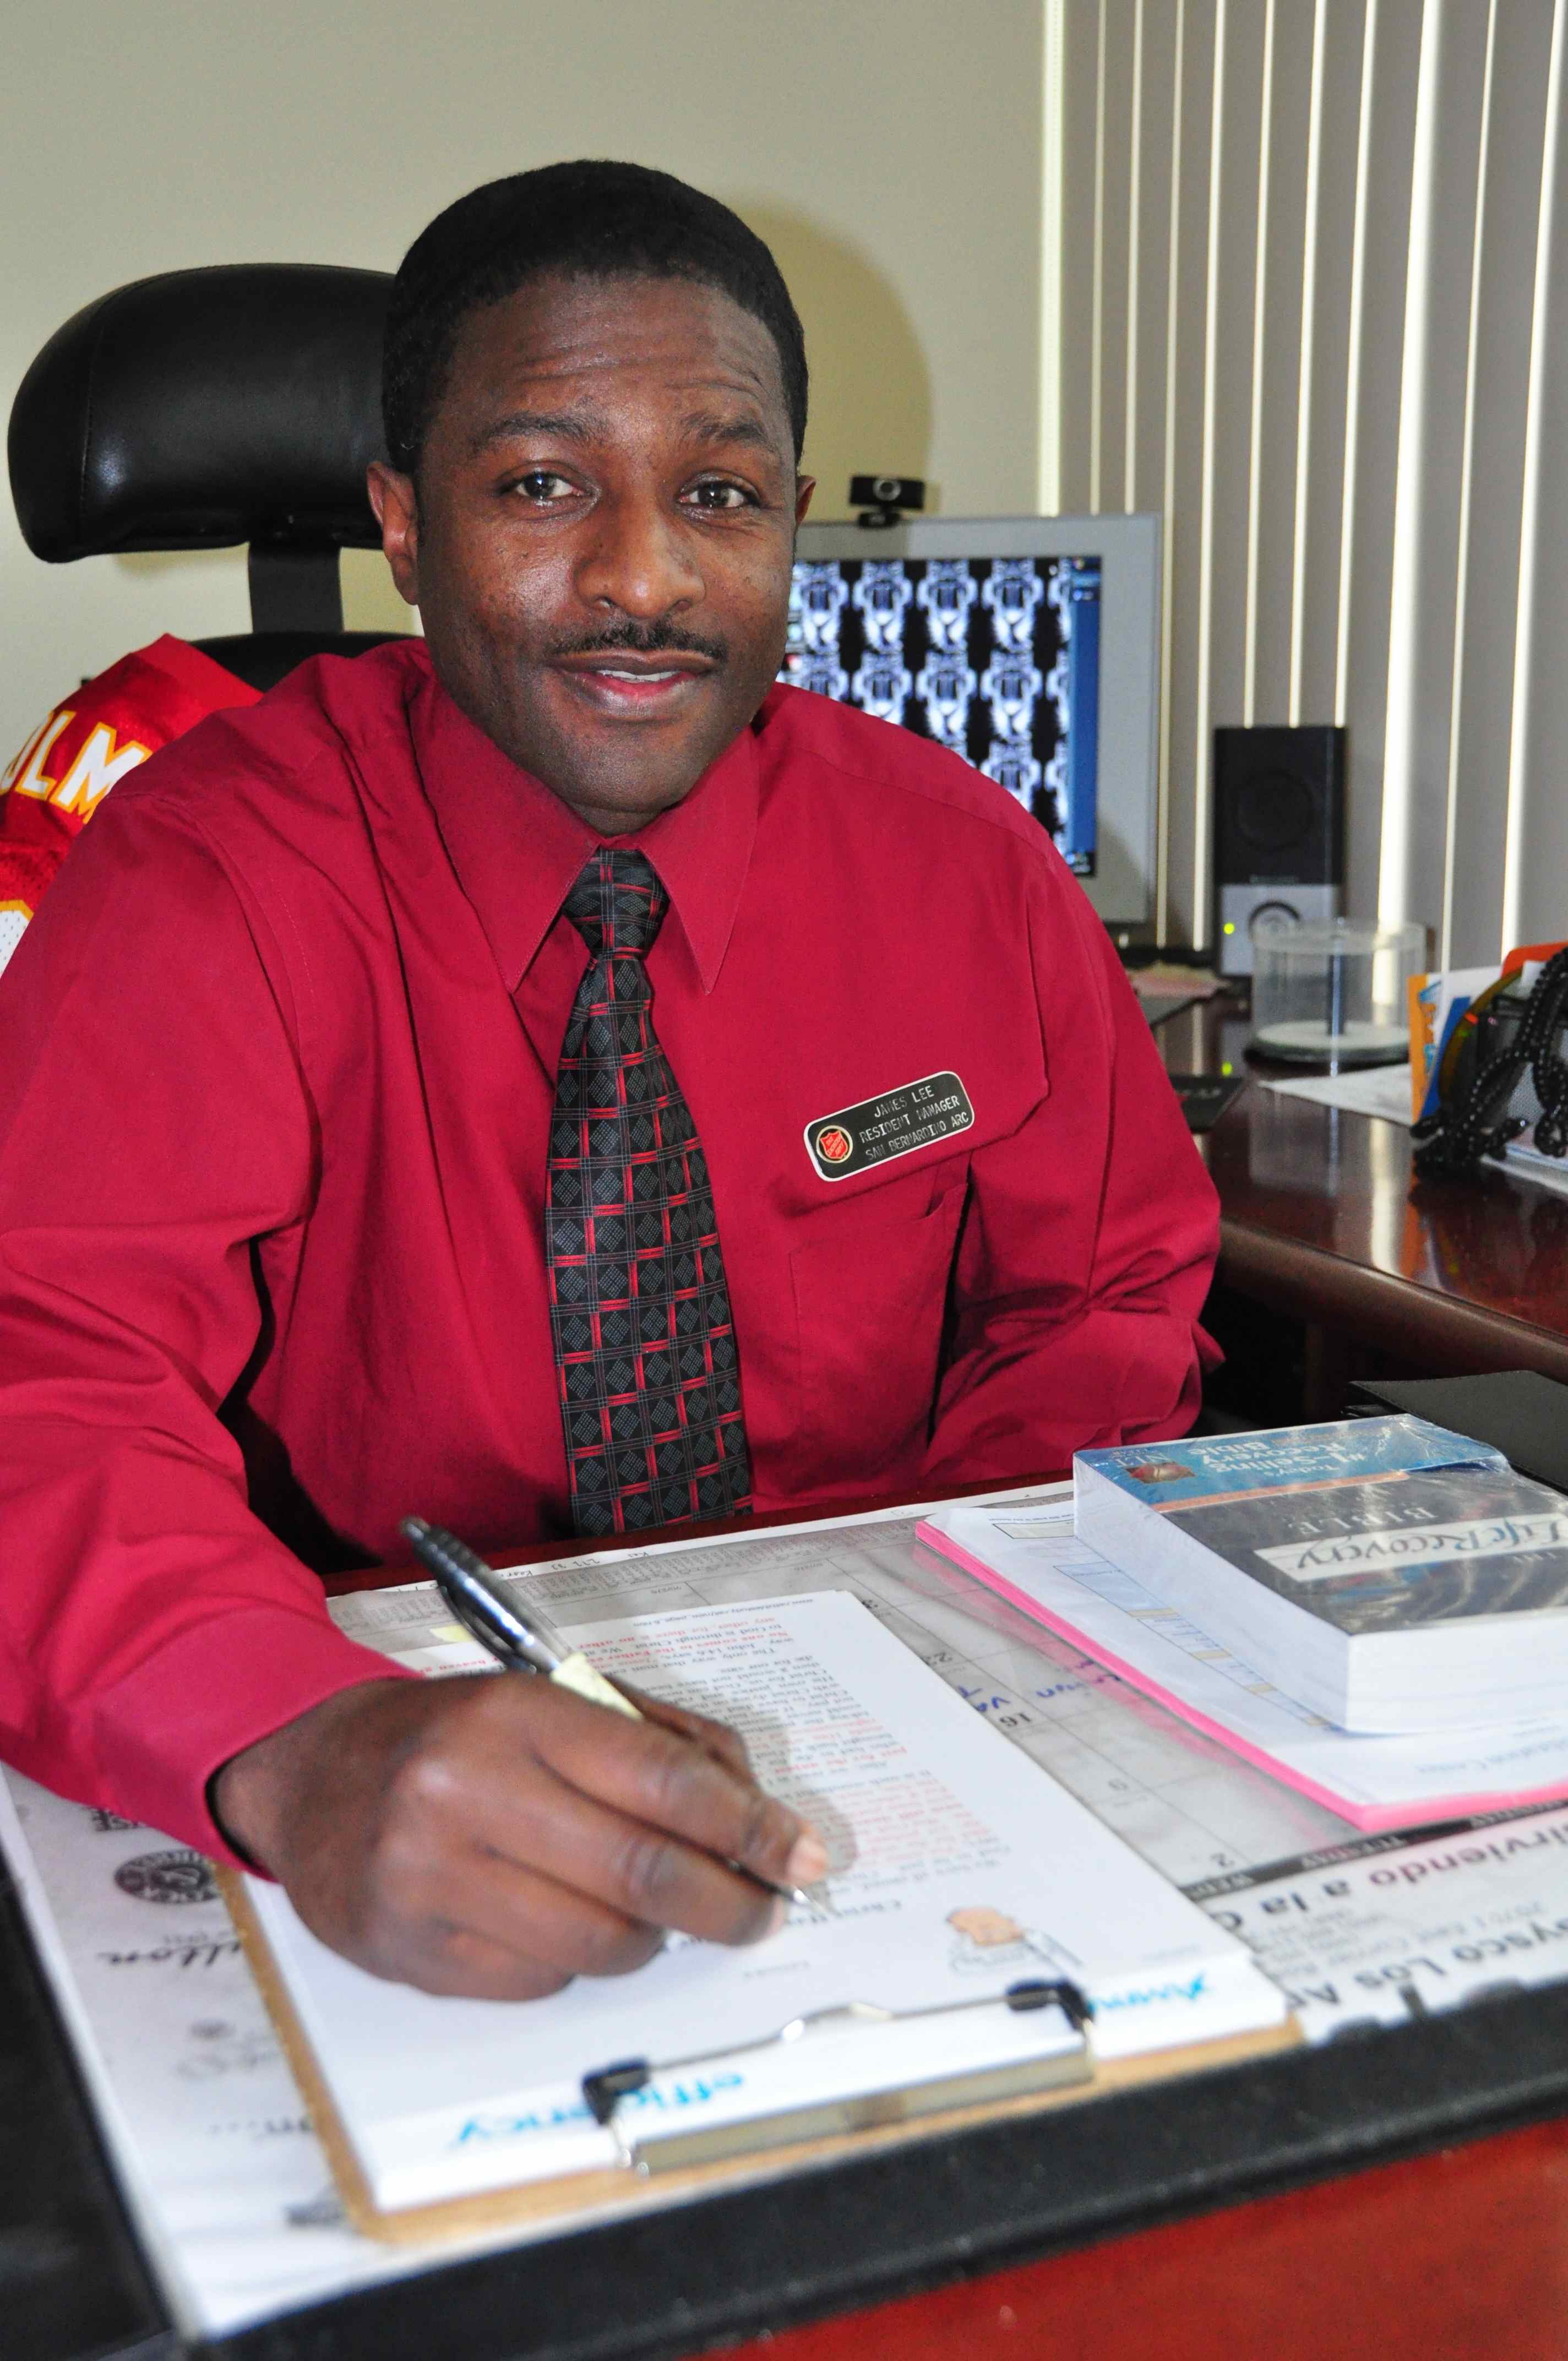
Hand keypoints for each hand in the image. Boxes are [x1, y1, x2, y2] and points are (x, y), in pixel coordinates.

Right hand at [212, 1675, 826, 1999]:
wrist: (314, 1778)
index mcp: (516, 1713)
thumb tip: (756, 1815)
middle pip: (642, 1871)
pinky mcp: (416, 1952)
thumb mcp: (553, 1701)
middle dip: (730, 1901)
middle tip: (766, 1909)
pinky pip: (543, 1980)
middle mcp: (469, 1792)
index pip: (664, 1780)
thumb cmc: (458, 1736)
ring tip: (659, 1914)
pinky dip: (579, 1961)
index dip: (750, 1826)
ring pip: (600, 1941)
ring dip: (655, 1937)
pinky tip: (568, 1924)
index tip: (799, 1852)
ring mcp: (434, 1878)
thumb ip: (660, 1742)